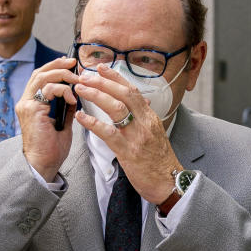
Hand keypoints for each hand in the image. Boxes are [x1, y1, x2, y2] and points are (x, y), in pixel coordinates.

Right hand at [17, 57, 79, 181]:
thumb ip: (66, 109)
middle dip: (58, 65)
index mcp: (32, 105)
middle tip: (74, 63)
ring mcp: (27, 105)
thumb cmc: (52, 149)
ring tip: (76, 79)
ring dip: (62, 75)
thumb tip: (75, 96)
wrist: (44, 164)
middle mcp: (26, 102)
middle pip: (39, 73)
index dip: (55, 68)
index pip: (41, 78)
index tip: (71, 65)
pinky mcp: (32, 110)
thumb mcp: (63, 124)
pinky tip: (72, 97)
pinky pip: (47, 90)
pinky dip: (62, 89)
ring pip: (42, 77)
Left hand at [74, 64, 179, 203]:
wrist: (169, 182)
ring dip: (96, 95)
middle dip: (103, 81)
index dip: (116, 77)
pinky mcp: (128, 151)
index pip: (132, 90)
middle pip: (123, 94)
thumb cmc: (160, 161)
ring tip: (80, 89)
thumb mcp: (156, 134)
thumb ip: (145, 118)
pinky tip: (81, 117)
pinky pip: (108, 133)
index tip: (102, 68)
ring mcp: (136, 136)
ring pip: (116, 108)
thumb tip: (140, 103)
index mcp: (150, 117)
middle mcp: (145, 122)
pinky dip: (93, 123)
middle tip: (85, 75)